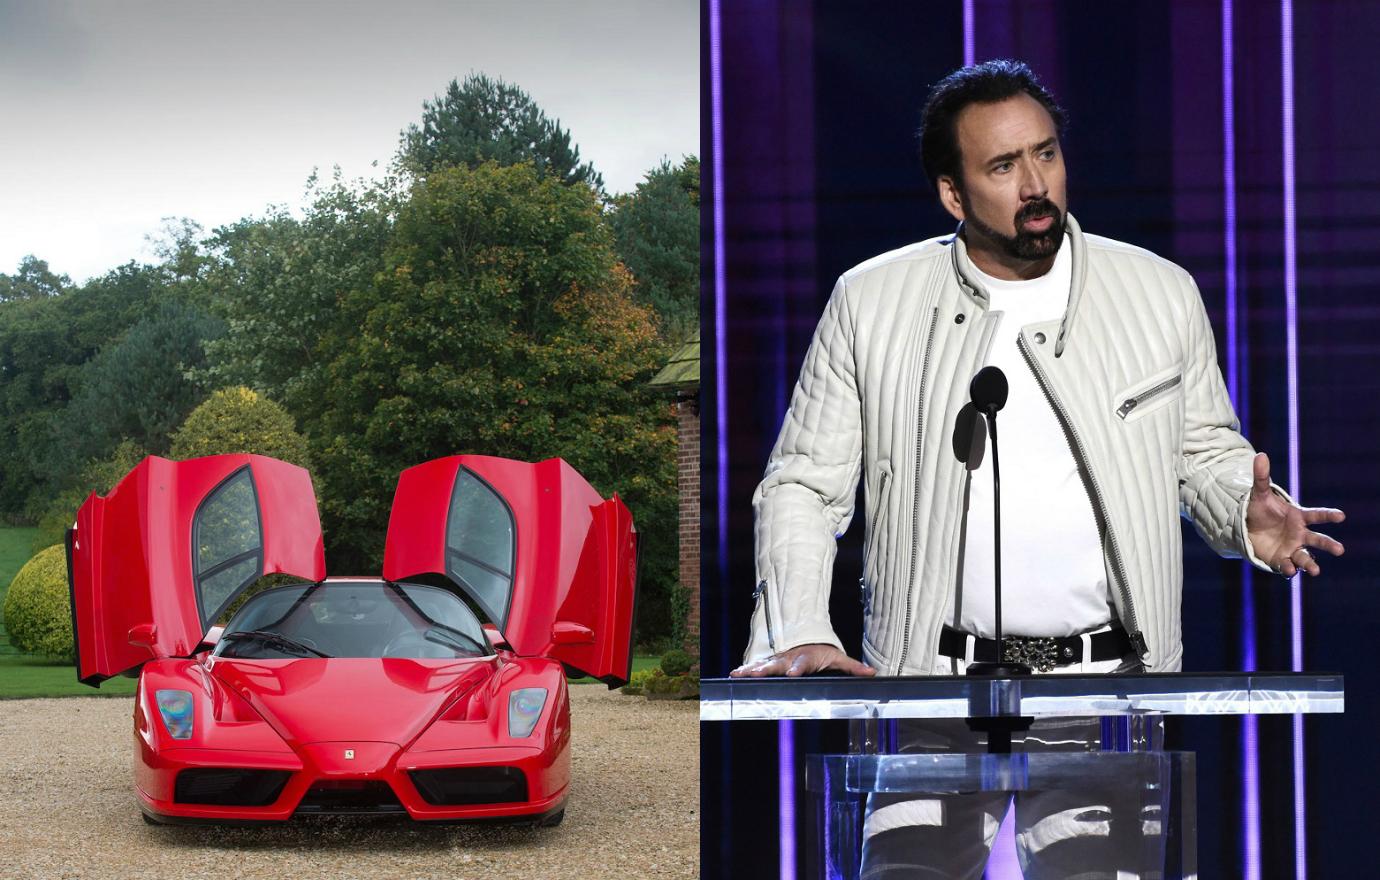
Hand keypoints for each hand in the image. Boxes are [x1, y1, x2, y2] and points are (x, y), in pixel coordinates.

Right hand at [729, 643, 875, 677]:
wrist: (809, 640)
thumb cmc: (823, 653)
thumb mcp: (839, 658)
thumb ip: (852, 667)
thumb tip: (872, 673)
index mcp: (806, 658)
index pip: (801, 664)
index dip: (796, 669)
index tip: (791, 674)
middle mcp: (789, 658)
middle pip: (777, 664)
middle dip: (767, 670)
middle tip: (757, 675)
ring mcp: (778, 660)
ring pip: (763, 664)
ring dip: (751, 670)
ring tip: (738, 674)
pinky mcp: (770, 662)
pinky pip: (756, 666)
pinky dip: (745, 669)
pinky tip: (735, 674)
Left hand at [1245, 452, 1344, 576]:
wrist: (1248, 529)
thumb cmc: (1260, 511)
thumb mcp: (1259, 494)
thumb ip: (1262, 477)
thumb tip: (1260, 455)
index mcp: (1298, 517)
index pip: (1317, 515)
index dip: (1329, 515)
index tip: (1341, 516)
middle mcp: (1300, 534)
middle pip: (1318, 540)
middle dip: (1329, 545)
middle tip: (1340, 550)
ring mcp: (1292, 549)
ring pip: (1305, 557)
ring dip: (1311, 564)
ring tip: (1314, 570)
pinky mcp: (1281, 560)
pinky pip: (1287, 566)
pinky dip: (1289, 570)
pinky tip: (1289, 570)